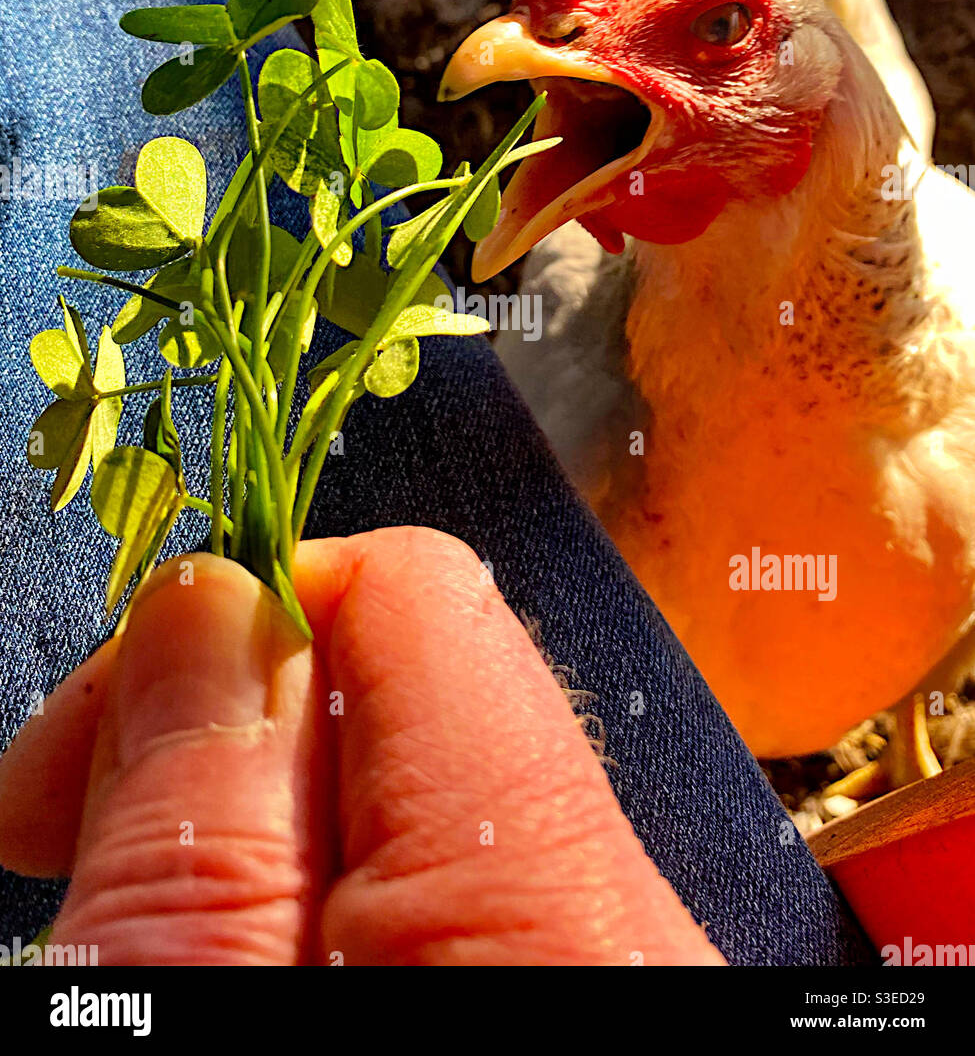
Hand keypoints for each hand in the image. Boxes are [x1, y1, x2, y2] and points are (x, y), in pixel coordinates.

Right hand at [0, 528, 720, 965]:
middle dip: (239, 737)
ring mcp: (623, 965)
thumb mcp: (178, 1027)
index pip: (417, 600)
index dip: (229, 628)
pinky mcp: (589, 984)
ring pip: (432, 802)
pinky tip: (263, 955)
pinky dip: (337, 906)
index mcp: (559, 920)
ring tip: (172, 933)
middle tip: (89, 854)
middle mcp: (636, 933)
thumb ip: (205, 831)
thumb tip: (218, 601)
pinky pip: (465, 888)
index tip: (86, 745)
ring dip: (275, 834)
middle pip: (429, 693)